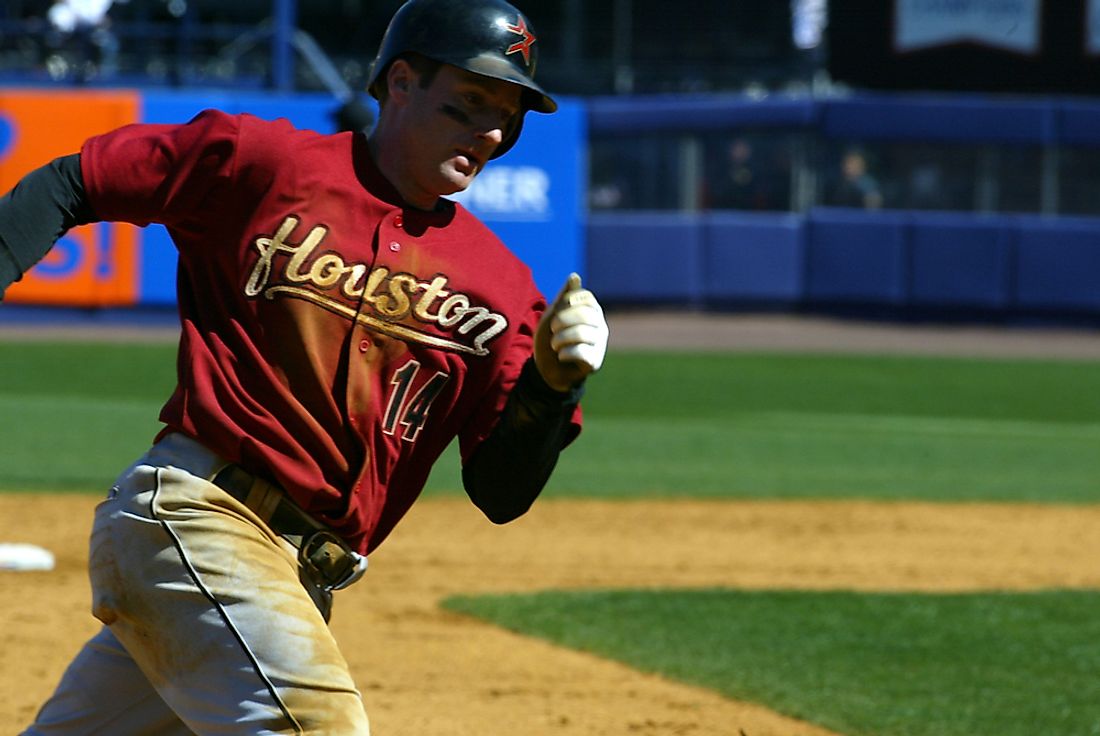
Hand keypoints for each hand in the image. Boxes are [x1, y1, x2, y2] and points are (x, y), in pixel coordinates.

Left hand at [534, 273, 608, 391]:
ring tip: (556, 344)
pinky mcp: (595, 361)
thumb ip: (564, 296)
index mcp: (592, 310)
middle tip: (554, 331)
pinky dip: (564, 354)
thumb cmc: (550, 337)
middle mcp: (600, 325)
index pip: (584, 297)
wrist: (545, 368)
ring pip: (581, 333)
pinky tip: (562, 356)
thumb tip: (575, 276)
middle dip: (560, 322)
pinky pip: (580, 352)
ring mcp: (600, 344)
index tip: (557, 313)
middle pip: (584, 314)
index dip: (565, 304)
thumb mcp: (552, 313)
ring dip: (559, 339)